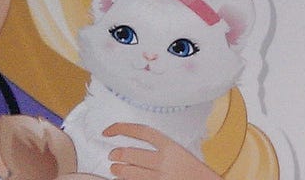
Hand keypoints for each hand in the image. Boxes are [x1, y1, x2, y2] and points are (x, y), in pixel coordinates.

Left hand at [102, 123, 221, 179]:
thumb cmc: (195, 172)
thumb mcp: (182, 153)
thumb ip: (162, 148)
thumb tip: (135, 148)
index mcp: (171, 147)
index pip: (141, 131)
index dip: (121, 129)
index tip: (109, 131)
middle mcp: (163, 161)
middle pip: (128, 153)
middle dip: (115, 154)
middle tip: (113, 155)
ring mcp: (158, 177)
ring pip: (126, 172)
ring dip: (116, 170)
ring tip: (116, 169)